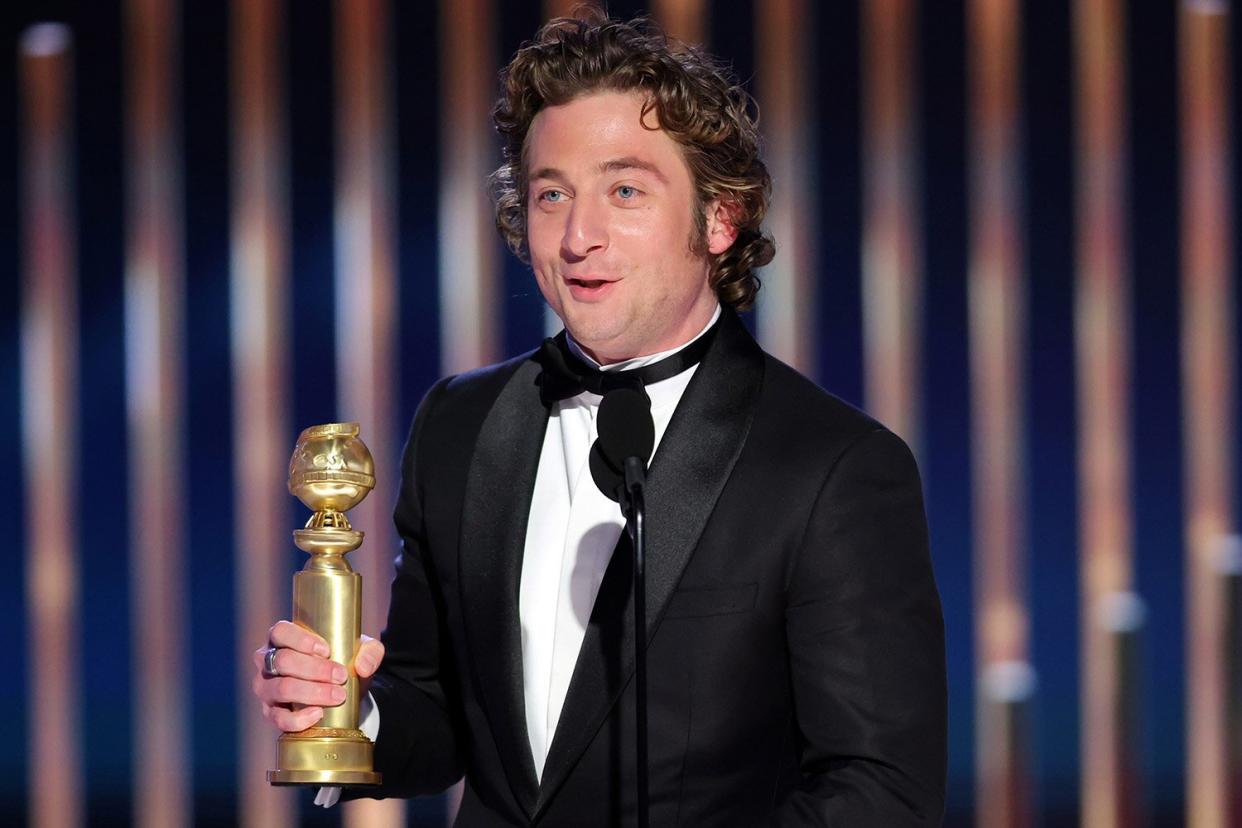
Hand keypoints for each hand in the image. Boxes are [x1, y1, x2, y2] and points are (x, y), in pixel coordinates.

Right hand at [251, 620, 385, 732]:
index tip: (327, 650)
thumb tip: (363, 667)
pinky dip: (298, 718)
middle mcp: (267, 661)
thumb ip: (370, 651)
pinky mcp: (271, 712)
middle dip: (314, 669)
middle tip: (341, 676)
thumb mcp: (361, 650)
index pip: (280, 632)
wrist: (341, 691)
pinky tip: (318, 714)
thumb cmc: (343, 661)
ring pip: (280, 688)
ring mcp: (266, 687)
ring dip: (311, 692)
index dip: (301, 640)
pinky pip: (278, 718)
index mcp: (282, 638)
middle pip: (282, 661)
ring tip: (337, 696)